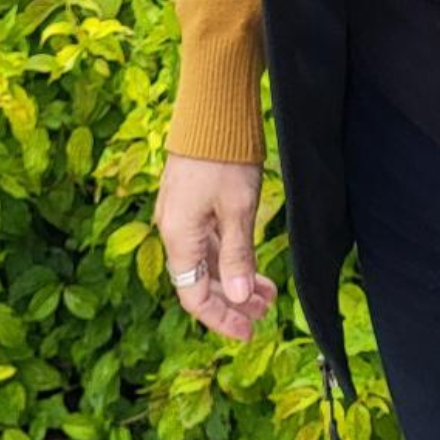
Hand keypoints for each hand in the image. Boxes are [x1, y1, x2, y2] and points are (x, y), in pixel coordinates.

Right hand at [153, 151, 279, 342]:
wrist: (212, 108)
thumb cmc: (224, 156)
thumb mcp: (238, 209)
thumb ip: (237, 255)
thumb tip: (237, 298)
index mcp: (178, 237)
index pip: (195, 295)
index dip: (221, 318)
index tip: (248, 331)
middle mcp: (173, 229)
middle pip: (200, 280)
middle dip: (232, 301)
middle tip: (264, 312)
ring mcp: (181, 214)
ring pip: (206, 260)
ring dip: (234, 278)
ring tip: (266, 290)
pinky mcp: (191, 200)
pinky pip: (207, 240)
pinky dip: (229, 255)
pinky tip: (250, 260)